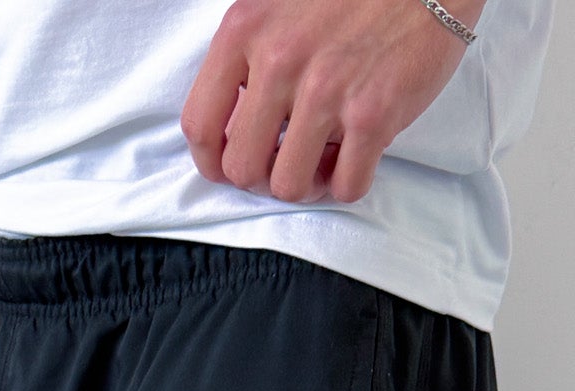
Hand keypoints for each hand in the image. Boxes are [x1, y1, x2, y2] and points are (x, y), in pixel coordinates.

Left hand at [182, 0, 479, 205]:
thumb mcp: (278, 3)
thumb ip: (249, 56)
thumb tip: (235, 122)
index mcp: (246, 29)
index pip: (200, 125)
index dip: (213, 161)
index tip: (230, 165)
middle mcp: (280, 60)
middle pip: (243, 169)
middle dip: (263, 178)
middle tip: (285, 161)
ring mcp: (327, 90)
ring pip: (291, 186)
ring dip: (307, 184)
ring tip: (323, 159)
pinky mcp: (374, 114)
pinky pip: (346, 186)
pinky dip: (348, 183)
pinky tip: (354, 156)